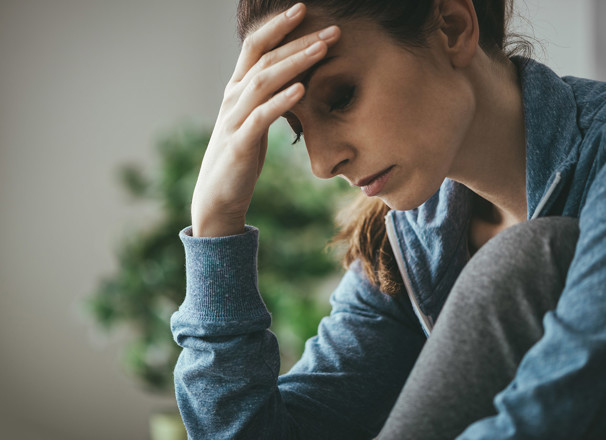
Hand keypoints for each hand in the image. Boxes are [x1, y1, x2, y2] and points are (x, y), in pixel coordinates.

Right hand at [191, 3, 340, 236]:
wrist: (218, 195)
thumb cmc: (241, 156)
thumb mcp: (255, 121)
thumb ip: (269, 98)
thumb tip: (297, 79)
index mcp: (237, 90)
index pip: (255, 47)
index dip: (278, 26)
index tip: (303, 9)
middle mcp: (233, 98)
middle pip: (264, 58)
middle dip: (298, 40)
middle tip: (331, 29)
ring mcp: (234, 119)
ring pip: (263, 81)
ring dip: (294, 63)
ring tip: (322, 49)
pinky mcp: (239, 144)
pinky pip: (261, 117)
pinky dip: (281, 101)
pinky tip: (301, 90)